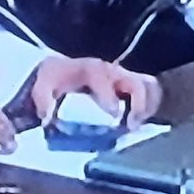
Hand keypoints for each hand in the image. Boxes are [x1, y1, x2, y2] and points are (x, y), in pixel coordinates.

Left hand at [30, 56, 159, 127]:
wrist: (60, 67)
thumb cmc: (54, 77)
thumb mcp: (42, 85)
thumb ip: (42, 99)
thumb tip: (46, 118)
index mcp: (90, 69)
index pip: (104, 78)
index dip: (109, 96)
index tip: (113, 114)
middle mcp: (111, 70)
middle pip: (136, 83)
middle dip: (138, 105)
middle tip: (130, 126)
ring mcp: (123, 75)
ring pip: (148, 86)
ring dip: (147, 107)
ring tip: (136, 125)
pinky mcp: (130, 82)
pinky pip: (151, 91)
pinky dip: (150, 106)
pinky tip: (139, 121)